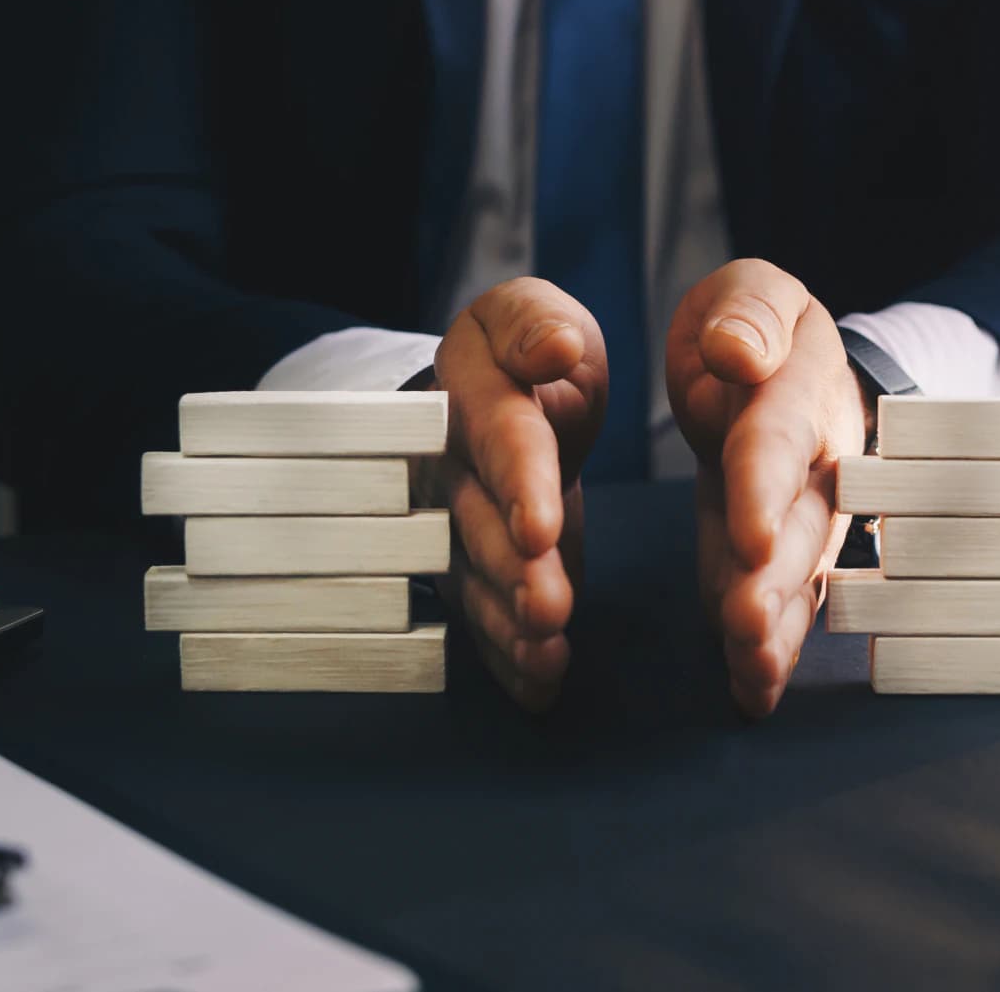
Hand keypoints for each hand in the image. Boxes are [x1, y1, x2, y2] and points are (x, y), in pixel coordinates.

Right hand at [428, 279, 605, 710]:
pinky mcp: (469, 569)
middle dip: (510, 570)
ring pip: (473, 578)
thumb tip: (551, 350)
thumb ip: (538, 324)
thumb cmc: (527, 351)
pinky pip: (481, 617)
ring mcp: (450, 523)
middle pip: (477, 521)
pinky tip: (540, 686)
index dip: (518, 482)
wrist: (494, 396)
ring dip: (508, 622)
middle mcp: (449, 463)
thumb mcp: (535, 314)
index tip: (539, 528)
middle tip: (547, 609)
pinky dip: (509, 658)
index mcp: (471, 389)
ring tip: (547, 653)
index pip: (498, 436)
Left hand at [665, 259, 872, 716]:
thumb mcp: (749, 292)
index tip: (751, 536)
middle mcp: (821, 462)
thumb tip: (738, 351)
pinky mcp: (783, 555)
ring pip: (799, 578)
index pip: (780, 439)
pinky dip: (768, 649)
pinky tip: (751, 692)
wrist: (774, 363)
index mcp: (803, 388)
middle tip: (746, 627)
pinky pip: (781, 603)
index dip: (766, 486)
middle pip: (802, 525)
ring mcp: (810, 516)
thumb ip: (749, 315)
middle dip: (776, 580)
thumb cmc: (753, 323)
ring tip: (752, 677)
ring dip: (778, 630)